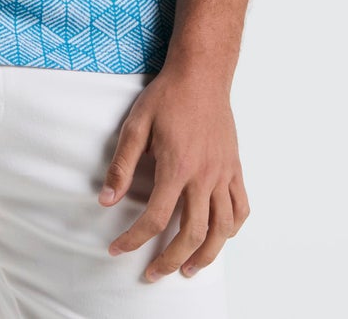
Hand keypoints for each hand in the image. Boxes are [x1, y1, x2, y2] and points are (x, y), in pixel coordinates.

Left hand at [98, 59, 249, 281]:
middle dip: (171, 260)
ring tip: (189, 268)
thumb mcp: (136, 125)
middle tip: (153, 273)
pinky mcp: (235, 168)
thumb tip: (105, 200)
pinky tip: (220, 236)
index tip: (118, 249)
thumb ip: (122, 165)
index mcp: (177, 167)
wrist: (201, 74)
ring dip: (207, 255)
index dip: (134, 239)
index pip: (156, 218)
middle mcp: (204, 176)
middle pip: (192, 233)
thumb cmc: (167, 96)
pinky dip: (232, 229)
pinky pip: (241, 208)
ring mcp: (223, 173)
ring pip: (223, 229)